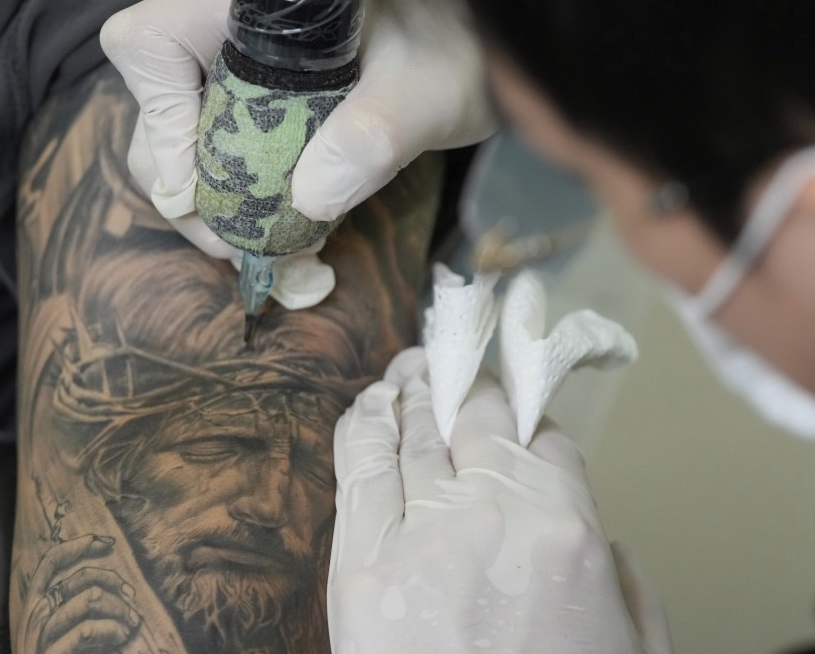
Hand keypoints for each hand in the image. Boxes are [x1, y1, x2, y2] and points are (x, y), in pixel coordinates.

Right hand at [17, 535, 146, 653]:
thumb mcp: (62, 627)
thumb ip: (73, 604)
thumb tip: (110, 585)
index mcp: (35, 603)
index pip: (52, 561)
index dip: (80, 545)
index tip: (108, 542)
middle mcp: (34, 615)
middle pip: (79, 578)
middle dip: (113, 582)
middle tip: (131, 598)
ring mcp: (41, 636)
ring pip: (89, 600)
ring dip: (119, 609)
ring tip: (131, 623)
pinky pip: (87, 630)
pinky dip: (112, 629)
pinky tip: (121, 635)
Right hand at [100, 0, 495, 306]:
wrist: (502, 45)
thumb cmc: (470, 39)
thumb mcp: (430, 86)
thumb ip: (376, 134)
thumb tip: (310, 200)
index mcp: (258, 5)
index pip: (150, 42)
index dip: (158, 117)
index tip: (198, 182)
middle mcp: (240, 37)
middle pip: (163, 110)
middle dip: (189, 188)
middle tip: (236, 246)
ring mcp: (257, 78)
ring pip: (198, 143)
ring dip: (224, 207)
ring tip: (271, 253)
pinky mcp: (281, 112)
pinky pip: (242, 159)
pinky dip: (259, 205)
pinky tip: (297, 236)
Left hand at [328, 348, 671, 653]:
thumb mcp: (634, 642)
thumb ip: (620, 569)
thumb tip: (590, 523)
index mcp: (567, 530)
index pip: (544, 435)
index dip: (530, 415)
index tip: (517, 408)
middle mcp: (490, 516)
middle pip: (475, 415)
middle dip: (470, 384)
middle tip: (458, 365)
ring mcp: (416, 537)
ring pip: (413, 429)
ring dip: (414, 388)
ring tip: (413, 367)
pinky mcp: (357, 565)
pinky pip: (358, 466)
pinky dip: (365, 423)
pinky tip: (373, 403)